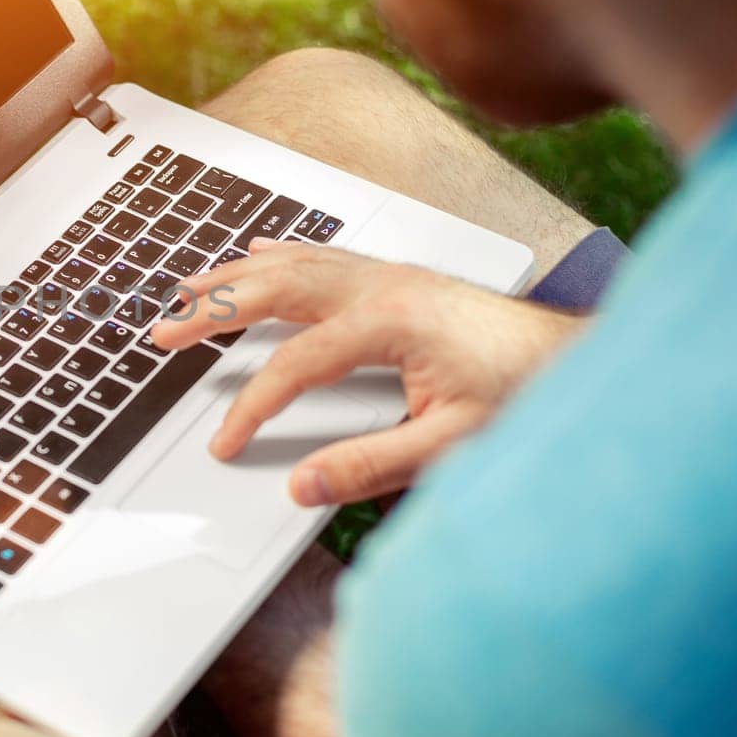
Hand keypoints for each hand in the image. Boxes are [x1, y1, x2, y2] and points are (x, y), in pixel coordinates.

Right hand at [149, 239, 583, 505]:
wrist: (573, 356)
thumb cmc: (523, 393)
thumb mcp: (451, 444)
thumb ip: (371, 467)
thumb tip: (304, 485)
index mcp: (388, 324)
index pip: (294, 365)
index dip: (251, 405)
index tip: (225, 441)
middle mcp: (381, 288)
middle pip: (274, 292)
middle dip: (212, 312)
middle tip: (164, 333)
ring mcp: (388, 275)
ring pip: (292, 264)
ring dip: (234, 275)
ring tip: (186, 286)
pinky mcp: (398, 277)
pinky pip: (322, 254)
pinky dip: (280, 254)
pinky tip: (259, 251)